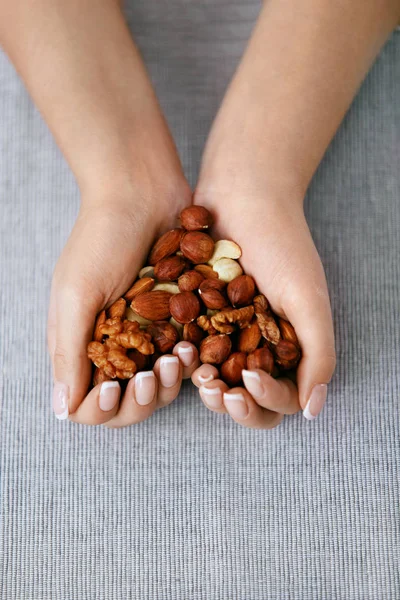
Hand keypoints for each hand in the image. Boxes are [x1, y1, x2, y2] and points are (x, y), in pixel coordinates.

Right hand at [47, 179, 199, 425]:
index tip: (115, 387)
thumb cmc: (101, 239)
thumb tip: (62, 409)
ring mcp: (146, 338)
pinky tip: (192, 347)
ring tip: (175, 356)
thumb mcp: (76, 293)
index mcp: (81, 345)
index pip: (87, 405)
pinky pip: (185, 361)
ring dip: (168, 384)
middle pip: (127, 406)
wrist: (143, 194)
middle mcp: (113, 348)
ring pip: (159, 391)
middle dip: (140, 401)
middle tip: (150, 375)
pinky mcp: (177, 324)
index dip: (101, 408)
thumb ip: (69, 351)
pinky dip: (189, 363)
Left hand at [191, 185, 335, 428]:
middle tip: (216, 390)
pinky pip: (189, 350)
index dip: (267, 400)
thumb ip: (318, 355)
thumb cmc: (282, 244)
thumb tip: (313, 410)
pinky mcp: (196, 317)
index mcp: (289, 347)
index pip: (281, 398)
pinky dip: (185, 359)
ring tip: (198, 375)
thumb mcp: (308, 299)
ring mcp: (225, 333)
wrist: (243, 196)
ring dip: (206, 387)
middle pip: (246, 398)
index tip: (251, 379)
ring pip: (215, 380)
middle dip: (233, 403)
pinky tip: (177, 353)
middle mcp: (257, 345)